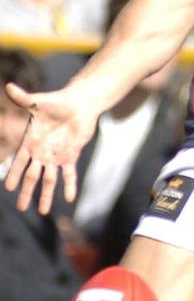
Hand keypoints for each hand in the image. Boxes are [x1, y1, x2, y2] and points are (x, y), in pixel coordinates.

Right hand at [2, 82, 97, 213]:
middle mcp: (41, 152)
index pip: (20, 161)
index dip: (14, 173)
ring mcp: (56, 156)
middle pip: (32, 176)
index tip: (8, 188)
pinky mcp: (71, 156)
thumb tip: (10, 87)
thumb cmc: (57, 102)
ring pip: (50, 179)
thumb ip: (24, 98)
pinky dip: (69, 185)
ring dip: (47, 195)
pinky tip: (70, 198)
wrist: (79, 105)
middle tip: (21, 208)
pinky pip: (69, 174)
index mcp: (30, 141)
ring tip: (44, 212)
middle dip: (26, 191)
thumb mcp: (39, 102)